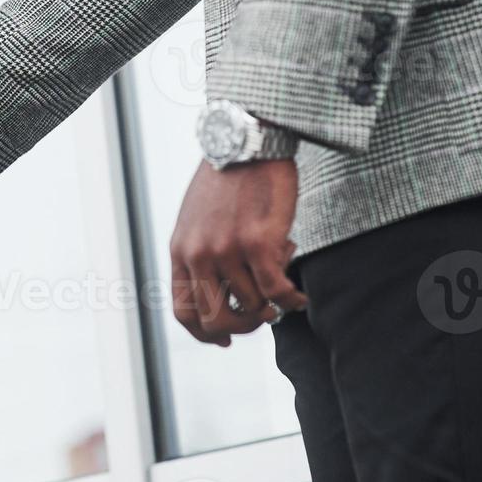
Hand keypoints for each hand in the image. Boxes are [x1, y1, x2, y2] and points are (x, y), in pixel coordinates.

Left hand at [169, 158, 306, 345]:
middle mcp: (198, 256)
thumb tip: (223, 293)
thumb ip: (202, 254)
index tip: (226, 340)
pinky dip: (292, 302)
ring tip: (284, 279)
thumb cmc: (228, 178)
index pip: (183, 312)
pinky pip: (276, 293)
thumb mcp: (197, 219)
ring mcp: (226, 251)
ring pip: (252, 307)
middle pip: (214, 321)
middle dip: (242, 327)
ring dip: (273, 304)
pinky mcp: (258, 243)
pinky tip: (300, 298)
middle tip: (263, 317)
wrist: (246, 142)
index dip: (204, 335)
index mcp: (180, 251)